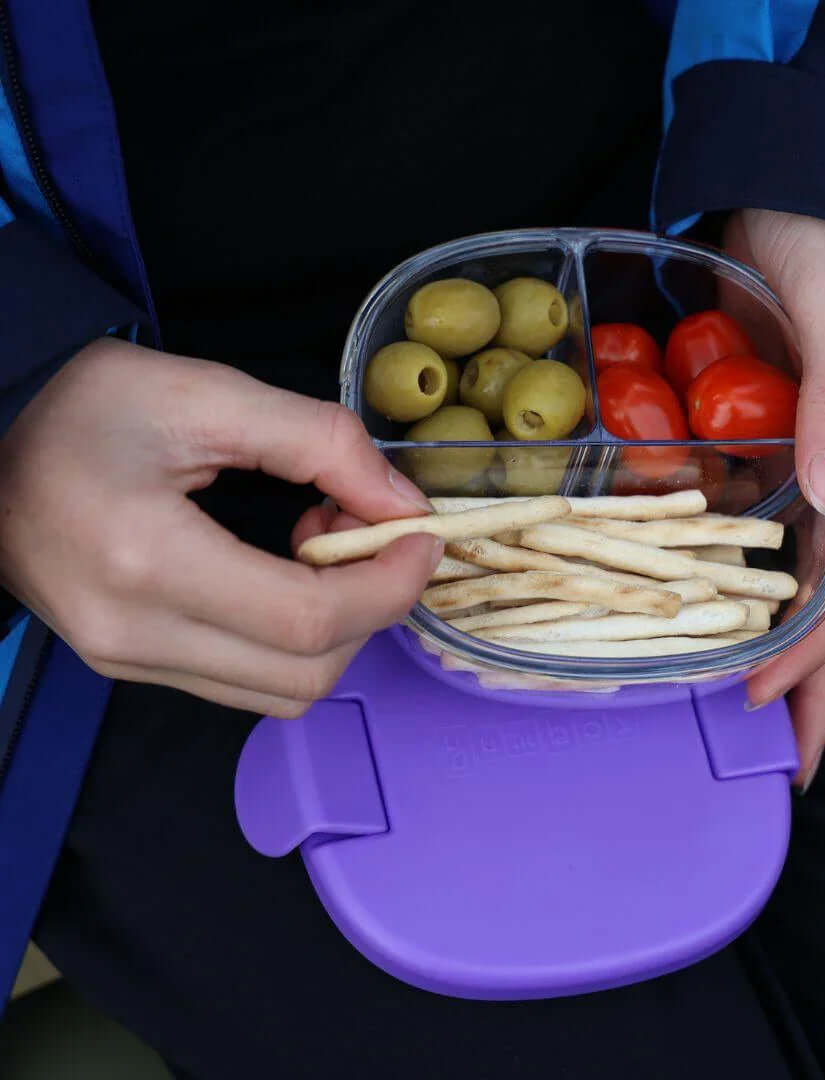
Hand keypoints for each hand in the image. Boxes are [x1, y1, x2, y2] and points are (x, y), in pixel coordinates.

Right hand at [0, 339, 441, 717]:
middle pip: (307, 673)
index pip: (308, 618)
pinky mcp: (131, 664)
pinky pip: (248, 683)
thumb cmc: (85, 408)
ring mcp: (128, 661)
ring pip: (284, 692)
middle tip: (359, 529)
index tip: (420, 538)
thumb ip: (320, 442)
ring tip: (313, 545)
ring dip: (335, 628)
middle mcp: (133, 634)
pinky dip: (293, 640)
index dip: (388, 585)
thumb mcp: (206, 393)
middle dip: (368, 606)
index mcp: (147, 560)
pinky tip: (280, 572)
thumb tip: (402, 506)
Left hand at [724, 210, 824, 788]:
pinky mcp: (765, 440)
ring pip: (796, 571)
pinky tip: (702, 601)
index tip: (768, 706)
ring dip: (776, 639)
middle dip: (814, 676)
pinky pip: (753, 525)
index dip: (816, 650)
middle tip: (782, 752)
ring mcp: (804, 461)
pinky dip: (736, 574)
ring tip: (745, 700)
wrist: (801, 194)